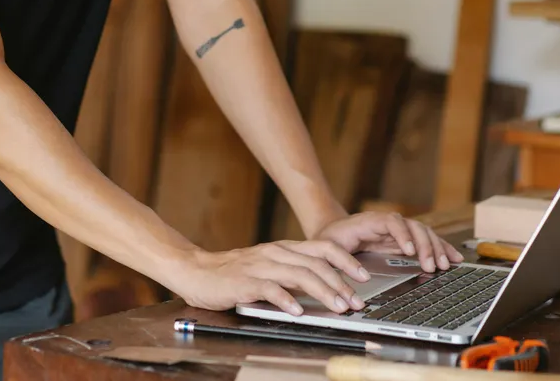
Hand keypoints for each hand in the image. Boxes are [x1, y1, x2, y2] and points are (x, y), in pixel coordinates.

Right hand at [165, 240, 372, 317]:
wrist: (196, 271)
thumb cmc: (233, 273)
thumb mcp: (268, 266)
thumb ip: (292, 272)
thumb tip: (325, 286)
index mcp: (283, 249)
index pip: (323, 248)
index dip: (346, 261)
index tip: (364, 276)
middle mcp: (275, 253)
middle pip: (316, 263)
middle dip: (341, 283)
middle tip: (355, 302)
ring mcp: (260, 266)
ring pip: (299, 274)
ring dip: (323, 292)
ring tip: (337, 307)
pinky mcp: (245, 281)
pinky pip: (270, 289)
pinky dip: (287, 300)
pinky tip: (298, 311)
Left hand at [314, 211, 463, 273]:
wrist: (332, 231)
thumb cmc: (330, 239)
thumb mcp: (327, 246)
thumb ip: (337, 256)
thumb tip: (352, 273)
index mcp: (370, 222)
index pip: (391, 222)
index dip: (402, 235)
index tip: (408, 250)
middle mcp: (388, 224)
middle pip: (413, 227)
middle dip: (425, 246)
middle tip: (432, 266)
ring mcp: (398, 231)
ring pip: (424, 233)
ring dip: (437, 248)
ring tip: (446, 265)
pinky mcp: (405, 240)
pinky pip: (426, 241)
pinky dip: (441, 248)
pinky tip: (454, 258)